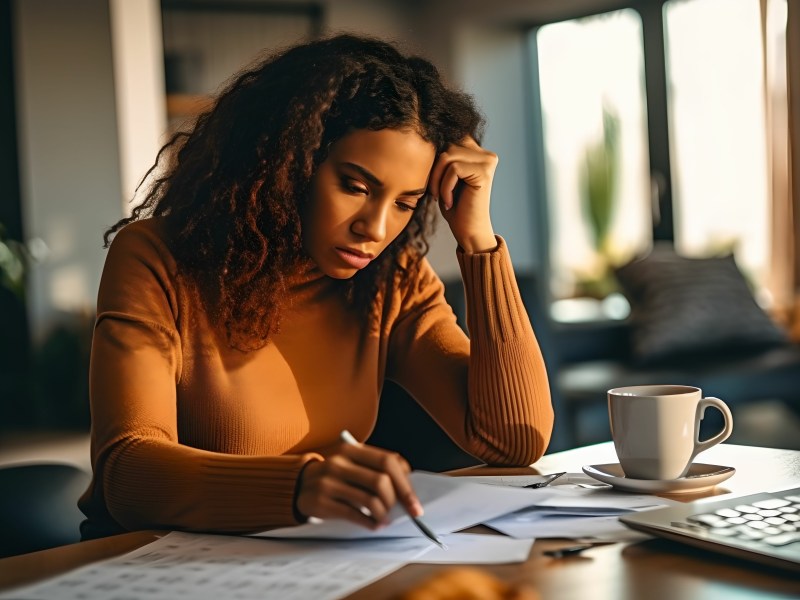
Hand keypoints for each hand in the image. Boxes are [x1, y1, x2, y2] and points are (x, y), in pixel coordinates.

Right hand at [295, 441, 422, 528]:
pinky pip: (353, 514)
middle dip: (397, 501)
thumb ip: (376, 469)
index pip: (388, 461)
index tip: (415, 504)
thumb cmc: (336, 476)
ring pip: (369, 499)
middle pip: (381, 481)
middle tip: (402, 513)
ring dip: (383, 514)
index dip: (406, 484)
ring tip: (384, 520)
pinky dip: (369, 522)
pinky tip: (373, 525)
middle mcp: (340, 462)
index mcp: (352, 449)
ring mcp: (329, 481)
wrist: (299, 484)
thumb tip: (407, 489)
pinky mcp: (322, 501)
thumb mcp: (353, 464)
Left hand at [428, 137, 497, 252]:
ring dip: (437, 178)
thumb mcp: (445, 177)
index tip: (431, 177)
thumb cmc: (454, 206)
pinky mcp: (484, 171)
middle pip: (447, 143)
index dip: (436, 153)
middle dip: (434, 168)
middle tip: (434, 191)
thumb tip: (427, 135)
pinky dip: (445, 187)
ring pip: (447, 155)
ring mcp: (487, 161)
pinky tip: (449, 202)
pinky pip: (453, 169)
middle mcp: (486, 154)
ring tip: (439, 196)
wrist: (468, 232)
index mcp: (478, 152)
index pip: (450, 137)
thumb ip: (443, 157)